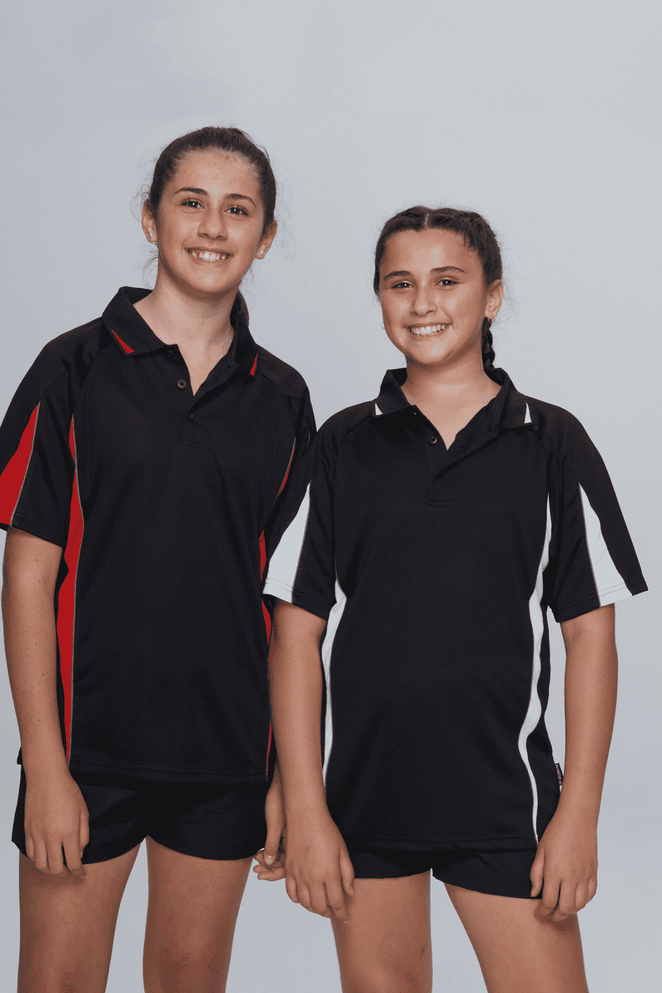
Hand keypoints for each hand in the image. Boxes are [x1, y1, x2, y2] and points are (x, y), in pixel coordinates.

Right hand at [23, 768, 88, 876]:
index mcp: (68, 832)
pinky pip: (31, 854)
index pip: (73, 862)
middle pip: (56, 868)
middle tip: (70, 873)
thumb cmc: (68, 792)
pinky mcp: (28, 831)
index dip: (79, 872)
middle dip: (65, 874)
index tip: (82, 874)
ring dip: (50, 870)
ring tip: (57, 868)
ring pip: (41, 865)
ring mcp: (38, 834)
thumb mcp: (83, 812)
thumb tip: (79, 853)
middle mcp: (51, 836)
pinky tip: (45, 858)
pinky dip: (38, 860)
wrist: (46, 778)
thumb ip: (83, 835)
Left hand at [254, 765, 285, 880]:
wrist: (279, 783)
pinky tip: (259, 852)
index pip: (288, 866)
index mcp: (297, 841)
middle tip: (256, 869)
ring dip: (268, 859)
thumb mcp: (275, 825)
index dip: (274, 873)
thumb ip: (273, 845)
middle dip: (270, 867)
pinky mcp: (284, 831)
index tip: (260, 874)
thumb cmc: (279, 801)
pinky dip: (268, 850)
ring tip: (256, 860)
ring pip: (280, 855)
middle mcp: (295, 841)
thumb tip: (270, 863)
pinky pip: (278, 847)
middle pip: (284, 863)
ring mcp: (289, 837)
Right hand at [284, 811, 353, 921]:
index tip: (346, 917)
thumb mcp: (342, 850)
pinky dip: (298, 900)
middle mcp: (313, 878)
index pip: (337, 902)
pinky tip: (305, 897)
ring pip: (305, 903)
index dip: (342, 913)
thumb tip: (349, 893)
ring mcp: (299, 874)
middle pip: (320, 907)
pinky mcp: (288, 870)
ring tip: (320, 905)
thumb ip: (347, 874)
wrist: (305, 815)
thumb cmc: (327, 831)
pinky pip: (291, 893)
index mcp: (329, 873)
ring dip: (314, 908)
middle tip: (334, 910)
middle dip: (328, 912)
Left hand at [530, 809, 597, 921]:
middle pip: (565, 909)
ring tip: (561, 908)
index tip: (537, 914)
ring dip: (569, 911)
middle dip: (555, 917)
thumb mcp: (540, 851)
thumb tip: (534, 893)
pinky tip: (575, 899)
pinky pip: (590, 895)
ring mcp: (584, 876)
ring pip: (579, 905)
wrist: (577, 818)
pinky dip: (582, 902)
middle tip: (548, 915)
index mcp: (555, 872)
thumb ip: (536, 874)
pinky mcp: (593, 872)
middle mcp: (571, 877)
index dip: (542, 912)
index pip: (548, 902)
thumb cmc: (555, 833)